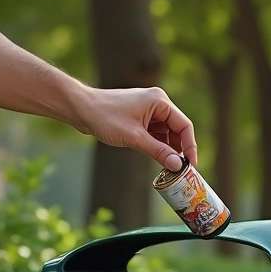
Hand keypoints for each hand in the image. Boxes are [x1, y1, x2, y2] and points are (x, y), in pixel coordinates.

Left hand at [76, 86, 196, 170]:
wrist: (79, 108)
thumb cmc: (104, 117)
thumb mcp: (135, 138)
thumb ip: (158, 152)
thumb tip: (177, 166)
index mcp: (160, 101)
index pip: (184, 126)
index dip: (190, 147)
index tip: (191, 165)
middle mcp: (157, 102)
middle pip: (177, 129)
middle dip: (178, 149)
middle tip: (180, 169)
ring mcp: (148, 108)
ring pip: (166, 132)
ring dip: (166, 148)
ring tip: (167, 166)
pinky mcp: (140, 115)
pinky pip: (155, 132)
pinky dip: (157, 144)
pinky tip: (156, 156)